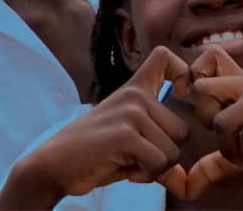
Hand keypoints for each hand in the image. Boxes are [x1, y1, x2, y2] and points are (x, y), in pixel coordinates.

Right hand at [23, 47, 191, 201]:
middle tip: (135, 157)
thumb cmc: (95, 154)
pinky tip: (123, 169)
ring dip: (154, 168)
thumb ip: (159, 149)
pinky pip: (159, 163)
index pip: (165, 57)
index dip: (183, 72)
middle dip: (164, 155)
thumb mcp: (129, 142)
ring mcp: (130, 112)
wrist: (53, 164)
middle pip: (183, 131)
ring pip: (173, 152)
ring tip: (126, 161)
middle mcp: (134, 95)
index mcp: (134, 89)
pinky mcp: (125, 135)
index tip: (179, 95)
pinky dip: (145, 176)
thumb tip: (189, 184)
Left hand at [186, 48, 242, 198]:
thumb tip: (185, 188)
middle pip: (202, 87)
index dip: (193, 81)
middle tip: (224, 139)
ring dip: (227, 147)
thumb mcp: (238, 155)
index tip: (203, 112)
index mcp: (240, 83)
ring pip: (222, 119)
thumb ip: (212, 164)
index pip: (207, 57)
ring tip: (242, 155)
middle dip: (205, 119)